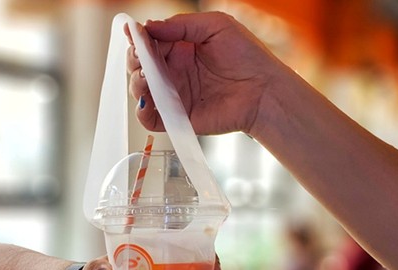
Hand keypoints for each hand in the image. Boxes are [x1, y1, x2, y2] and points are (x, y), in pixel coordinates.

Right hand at [126, 12, 277, 135]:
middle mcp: (175, 72)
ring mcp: (175, 96)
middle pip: (140, 66)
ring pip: (141, 91)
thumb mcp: (215, 26)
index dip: (138, 39)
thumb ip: (181, 24)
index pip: (150, 43)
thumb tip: (149, 27)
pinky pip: (151, 118)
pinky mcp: (179, 118)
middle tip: (138, 57)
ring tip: (144, 78)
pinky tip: (145, 101)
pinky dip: (141, 112)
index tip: (132, 34)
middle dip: (133, 60)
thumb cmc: (247, 56)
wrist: (265, 91)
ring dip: (135, 83)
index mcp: (181, 49)